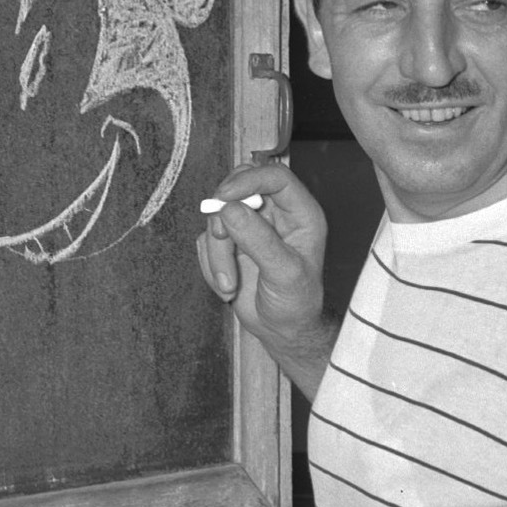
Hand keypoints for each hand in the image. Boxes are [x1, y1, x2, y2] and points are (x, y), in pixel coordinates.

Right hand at [195, 162, 333, 398]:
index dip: (249, 179)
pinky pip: (206, 240)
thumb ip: (259, 240)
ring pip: (217, 217)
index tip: (225, 196)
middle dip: (223, 213)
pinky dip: (211, 264)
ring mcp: (249, 226)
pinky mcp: (229, 242)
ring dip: (217, 253)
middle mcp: (274, 213)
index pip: (274, 176)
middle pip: (238, 187)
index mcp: (299, 212)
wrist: (281, 330)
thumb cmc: (296, 303)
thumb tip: (229, 210)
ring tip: (229, 284)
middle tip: (220, 236)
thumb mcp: (284, 273)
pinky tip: (228, 285)